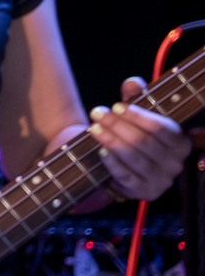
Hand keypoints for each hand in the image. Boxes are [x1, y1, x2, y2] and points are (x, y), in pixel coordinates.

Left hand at [75, 76, 189, 201]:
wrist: (122, 166)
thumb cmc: (133, 135)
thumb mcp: (135, 115)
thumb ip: (136, 97)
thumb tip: (133, 82)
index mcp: (181, 142)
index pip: (162, 128)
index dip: (138, 116)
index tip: (117, 106)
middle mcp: (176, 162)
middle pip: (145, 142)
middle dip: (118, 126)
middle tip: (97, 113)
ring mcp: (162, 180)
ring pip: (135, 158)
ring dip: (112, 141)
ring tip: (95, 128)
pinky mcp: (146, 192)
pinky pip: (127, 177)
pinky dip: (113, 163)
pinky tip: (101, 151)